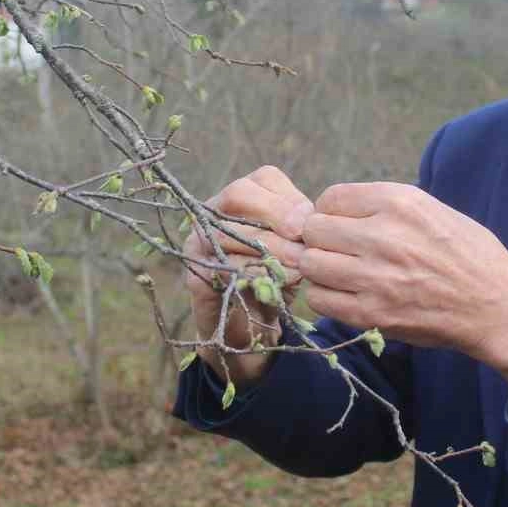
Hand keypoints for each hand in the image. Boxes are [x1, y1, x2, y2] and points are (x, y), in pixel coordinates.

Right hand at [182, 165, 311, 385]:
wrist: (252, 328)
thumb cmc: (278, 277)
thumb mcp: (295, 248)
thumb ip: (301, 228)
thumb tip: (311, 219)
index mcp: (243, 197)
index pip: (263, 178)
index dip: (289, 198)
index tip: (310, 222)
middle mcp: (214, 212)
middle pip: (239, 193)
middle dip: (276, 215)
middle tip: (301, 242)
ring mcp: (199, 242)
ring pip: (228, 230)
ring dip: (269, 248)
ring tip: (298, 266)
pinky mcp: (196, 275)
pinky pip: (222, 267)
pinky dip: (254, 274)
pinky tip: (279, 283)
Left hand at [291, 183, 507, 375]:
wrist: (495, 305)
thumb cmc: (468, 254)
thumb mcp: (433, 209)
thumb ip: (385, 206)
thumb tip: (336, 209)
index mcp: (401, 202)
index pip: (331, 197)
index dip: (331, 212)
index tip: (342, 225)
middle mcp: (384, 235)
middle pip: (314, 229)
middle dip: (320, 239)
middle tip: (336, 251)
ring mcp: (375, 276)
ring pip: (311, 264)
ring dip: (320, 269)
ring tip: (340, 274)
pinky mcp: (372, 313)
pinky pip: (319, 300)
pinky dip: (325, 297)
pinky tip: (345, 295)